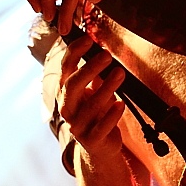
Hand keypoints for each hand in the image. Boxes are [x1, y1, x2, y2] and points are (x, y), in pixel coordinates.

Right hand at [58, 34, 125, 157]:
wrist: (99, 146)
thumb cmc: (96, 113)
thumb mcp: (94, 92)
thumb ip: (96, 75)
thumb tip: (101, 50)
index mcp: (65, 93)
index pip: (65, 70)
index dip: (74, 53)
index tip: (88, 39)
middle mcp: (67, 108)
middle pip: (72, 86)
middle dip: (88, 69)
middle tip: (106, 55)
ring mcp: (78, 125)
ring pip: (90, 106)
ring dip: (106, 88)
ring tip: (120, 73)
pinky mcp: (92, 140)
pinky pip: (102, 127)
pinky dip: (112, 115)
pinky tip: (120, 104)